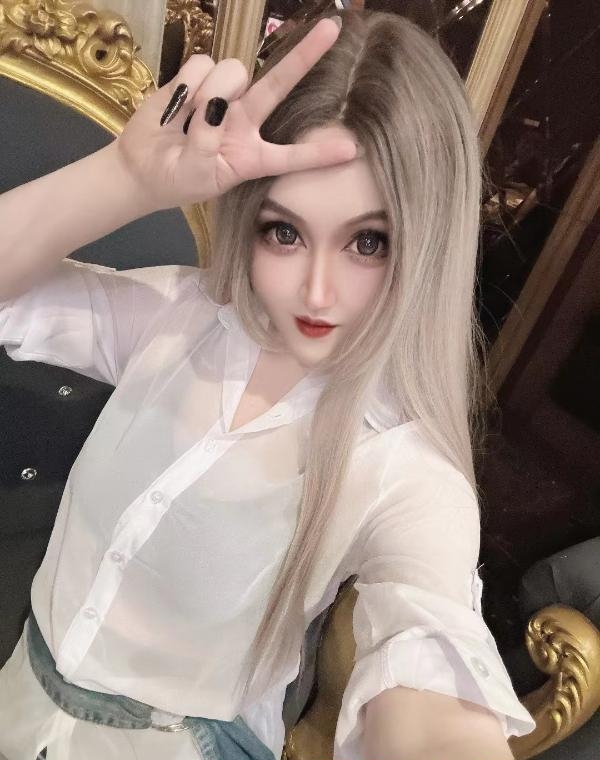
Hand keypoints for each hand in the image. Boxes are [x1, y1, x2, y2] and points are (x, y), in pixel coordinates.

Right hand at [115, 17, 356, 211]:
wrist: (143, 168)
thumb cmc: (178, 179)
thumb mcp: (198, 175)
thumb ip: (208, 144)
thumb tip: (214, 105)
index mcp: (253, 156)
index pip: (291, 156)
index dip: (319, 153)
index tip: (351, 150)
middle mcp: (246, 121)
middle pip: (279, 85)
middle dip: (304, 57)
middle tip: (332, 29)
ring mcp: (224, 97)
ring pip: (232, 72)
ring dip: (206, 92)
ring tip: (185, 123)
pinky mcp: (199, 79)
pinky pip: (199, 65)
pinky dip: (184, 86)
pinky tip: (177, 108)